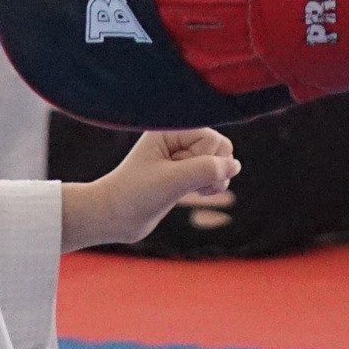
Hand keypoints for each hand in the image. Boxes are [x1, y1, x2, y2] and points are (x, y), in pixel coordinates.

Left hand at [61, 127, 239, 250]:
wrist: (113, 218)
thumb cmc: (135, 195)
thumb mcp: (172, 181)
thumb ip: (206, 170)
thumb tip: (235, 165)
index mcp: (170, 130)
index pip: (213, 139)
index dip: (207, 160)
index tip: (183, 174)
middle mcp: (178, 139)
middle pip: (220, 148)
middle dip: (213, 170)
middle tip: (190, 184)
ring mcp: (182, 156)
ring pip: (220, 162)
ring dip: (213, 180)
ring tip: (192, 191)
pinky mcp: (184, 173)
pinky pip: (213, 174)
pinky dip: (210, 186)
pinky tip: (194, 194)